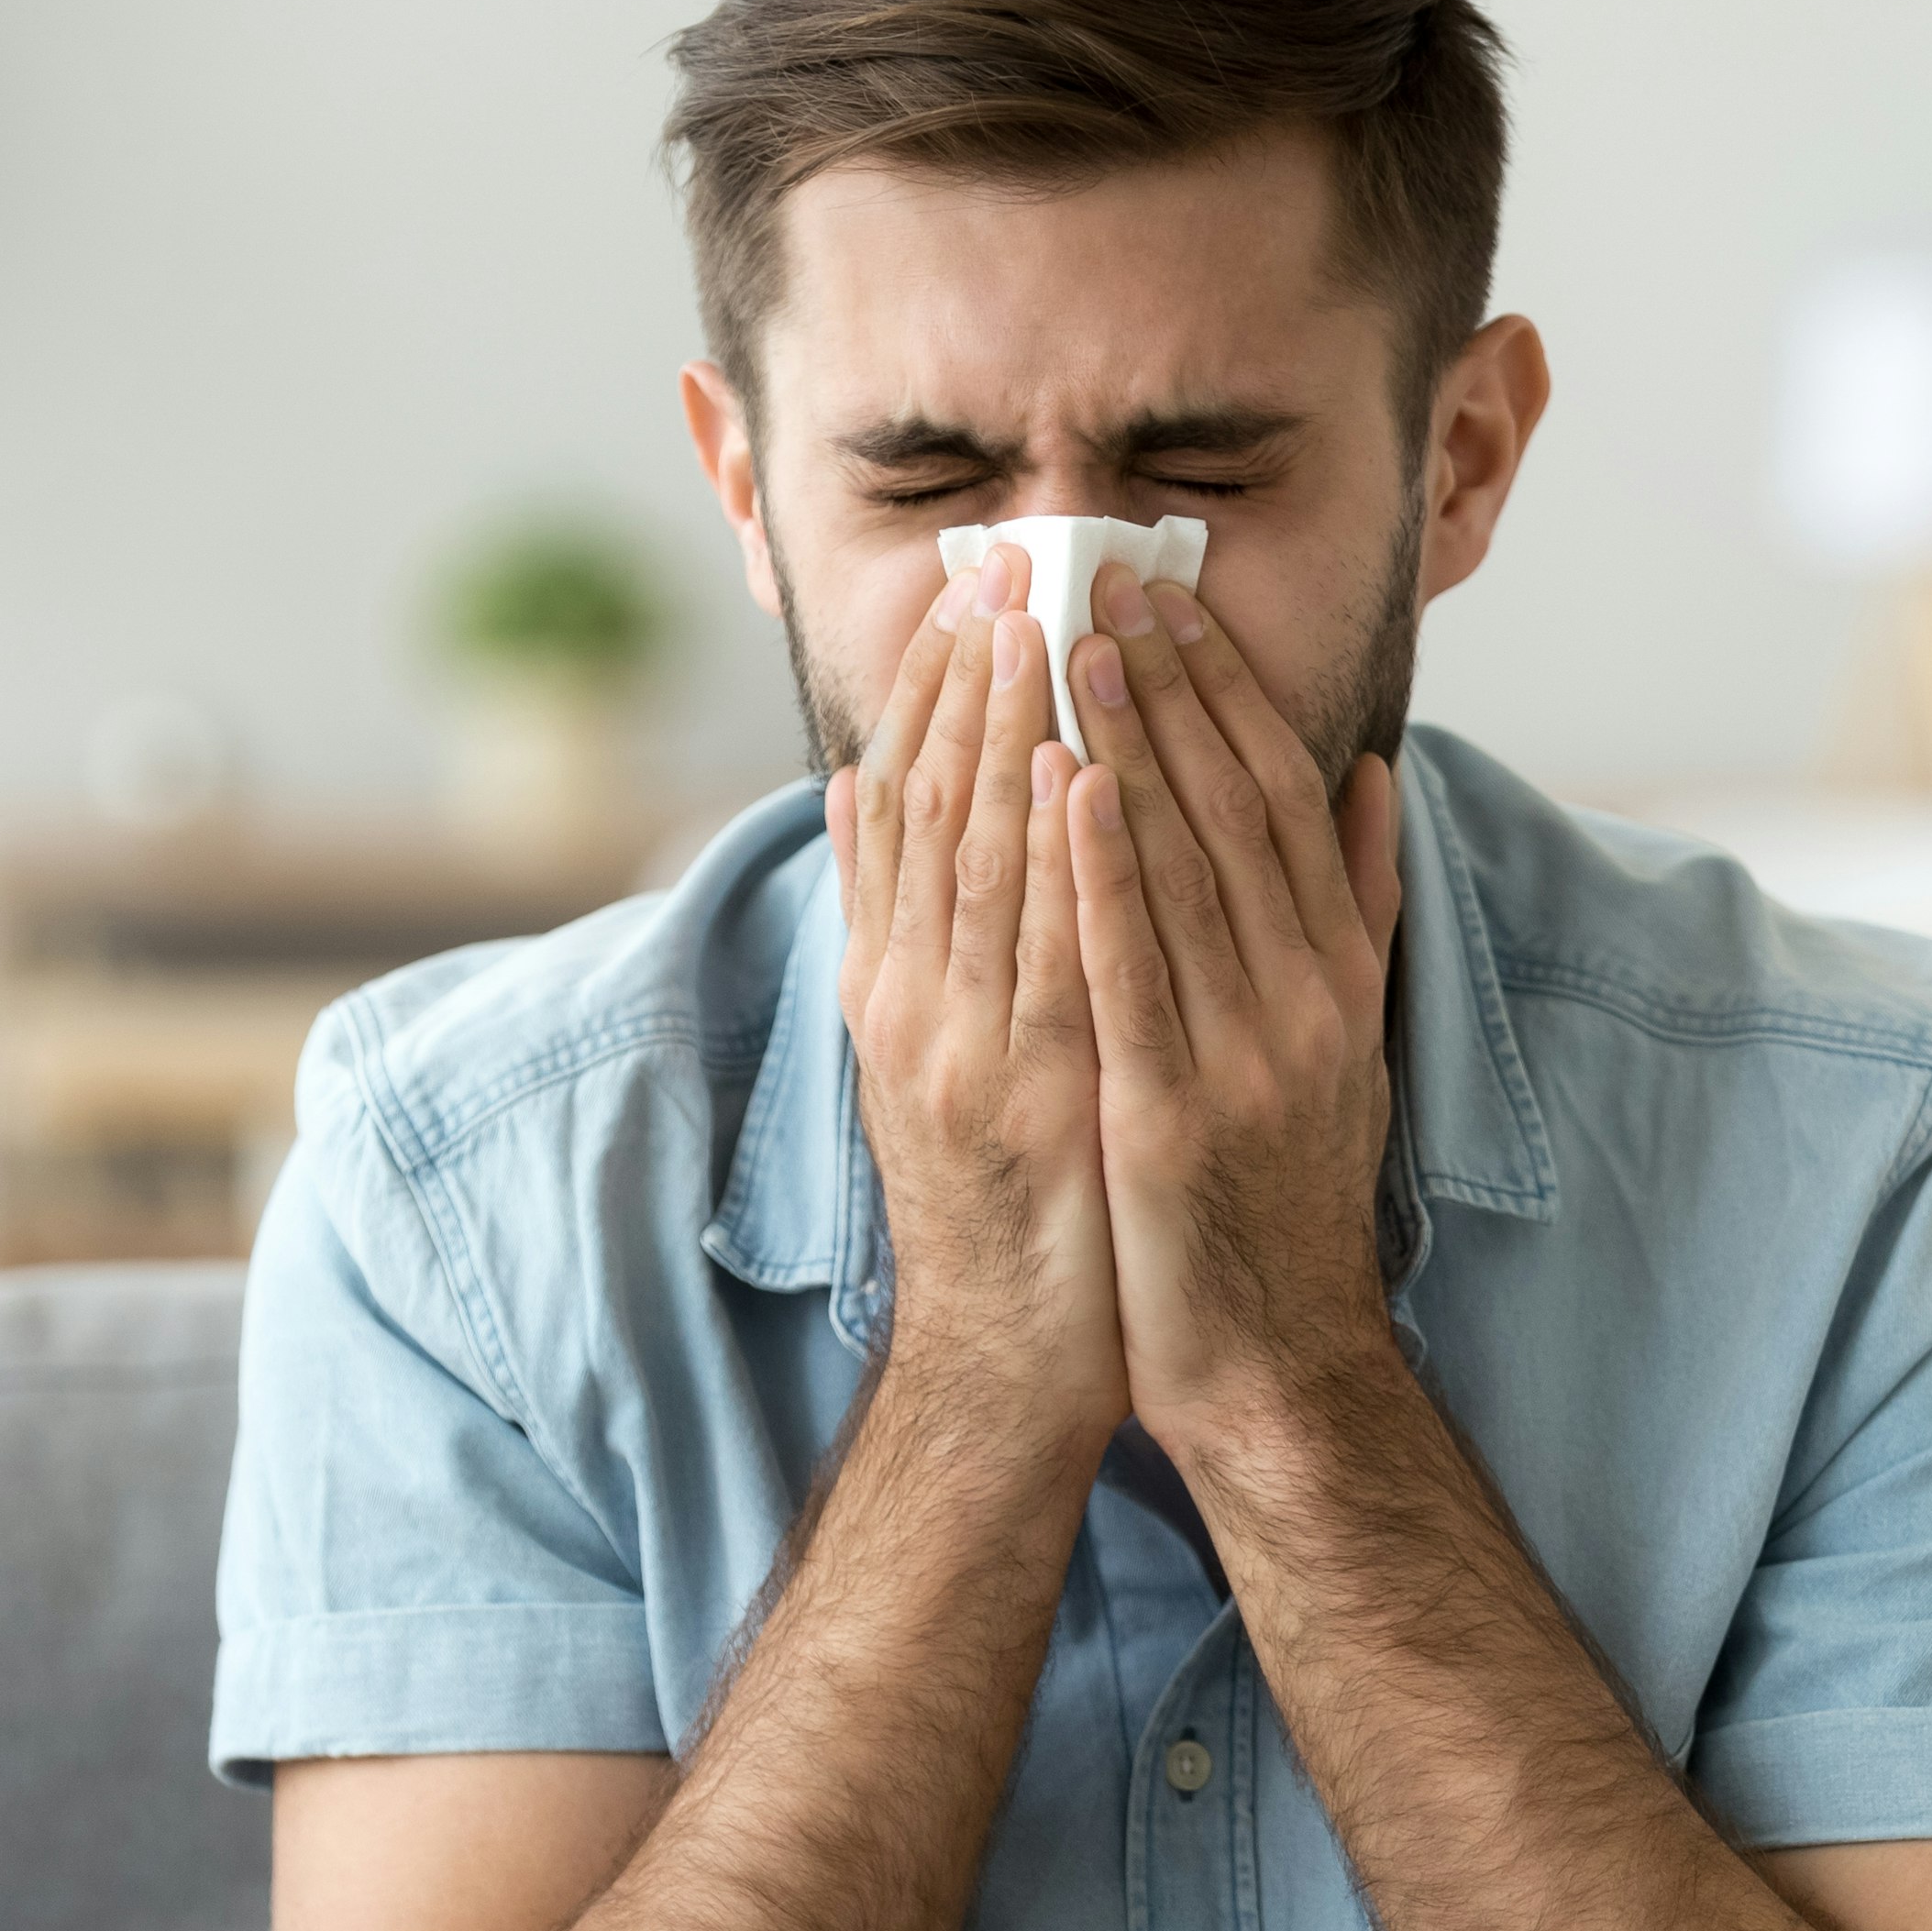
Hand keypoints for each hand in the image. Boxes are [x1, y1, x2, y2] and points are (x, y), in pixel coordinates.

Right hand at [831, 546, 1124, 1451]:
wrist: (1004, 1364)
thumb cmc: (994, 1201)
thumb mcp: (920, 1050)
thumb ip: (893, 923)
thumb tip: (857, 793)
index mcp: (892, 984)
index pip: (906, 808)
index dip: (935, 693)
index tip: (971, 592)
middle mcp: (912, 1003)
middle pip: (933, 815)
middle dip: (969, 684)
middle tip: (1004, 567)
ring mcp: (963, 1051)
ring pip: (980, 865)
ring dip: (1008, 736)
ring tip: (1038, 626)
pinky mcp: (1026, 1101)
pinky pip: (1043, 956)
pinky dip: (1054, 860)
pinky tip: (1074, 774)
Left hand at [1059, 562, 1405, 1466]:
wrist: (1275, 1360)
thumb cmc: (1288, 1194)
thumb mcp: (1345, 1039)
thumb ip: (1358, 905)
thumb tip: (1373, 773)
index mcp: (1336, 972)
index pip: (1281, 796)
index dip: (1225, 689)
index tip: (1170, 599)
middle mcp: (1303, 999)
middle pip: (1231, 809)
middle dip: (1167, 686)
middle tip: (1106, 579)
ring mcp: (1246, 1058)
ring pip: (1182, 870)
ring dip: (1127, 745)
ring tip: (1073, 643)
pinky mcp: (1176, 1118)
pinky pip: (1132, 972)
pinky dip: (1101, 873)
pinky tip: (1064, 789)